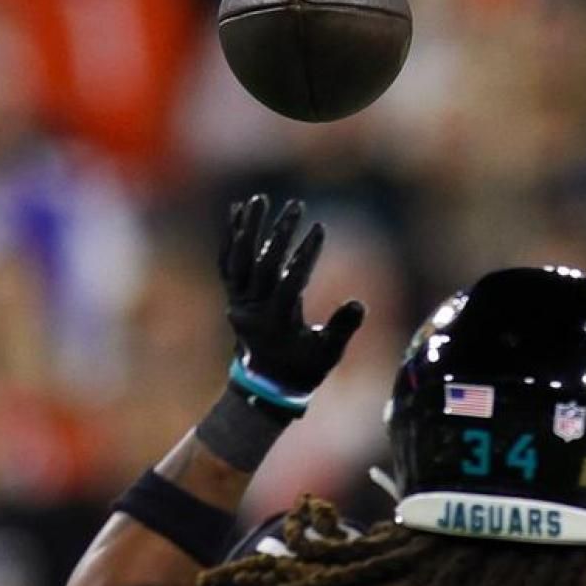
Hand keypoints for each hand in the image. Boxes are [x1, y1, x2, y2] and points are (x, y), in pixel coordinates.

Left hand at [220, 195, 365, 410]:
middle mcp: (252, 311)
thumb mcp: (328, 354)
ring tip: (259, 200)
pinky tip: (237, 213)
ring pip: (239, 260)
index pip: (289, 282)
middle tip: (296, 207)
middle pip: (263, 265)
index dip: (305, 254)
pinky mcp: (233, 296)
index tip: (319, 228)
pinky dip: (231, 238)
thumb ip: (342, 329)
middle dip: (280, 233)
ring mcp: (238, 302)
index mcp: (276, 324)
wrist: (266, 386)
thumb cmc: (304, 369)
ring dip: (248, 229)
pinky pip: (227, 264)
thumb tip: (358, 304)